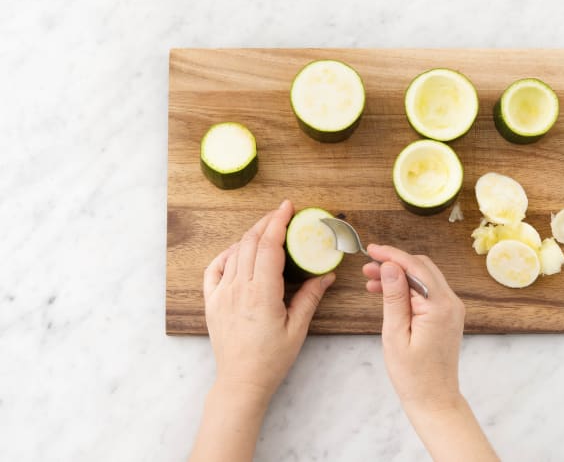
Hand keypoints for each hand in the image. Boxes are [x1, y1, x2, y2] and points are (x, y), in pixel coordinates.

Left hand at [202, 200, 335, 403]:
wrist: (241, 382)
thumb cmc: (271, 359)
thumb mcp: (297, 328)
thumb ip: (310, 297)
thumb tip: (326, 274)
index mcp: (262, 294)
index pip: (268, 247)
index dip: (278, 222)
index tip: (287, 208)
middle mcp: (238, 289)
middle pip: (250, 243)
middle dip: (266, 223)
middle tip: (281, 213)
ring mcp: (222, 294)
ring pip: (234, 253)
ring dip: (250, 236)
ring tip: (266, 229)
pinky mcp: (212, 302)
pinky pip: (215, 269)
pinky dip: (227, 254)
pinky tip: (238, 251)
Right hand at [362, 244, 464, 411]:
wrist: (434, 400)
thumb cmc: (413, 375)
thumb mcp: (395, 334)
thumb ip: (394, 298)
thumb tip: (390, 266)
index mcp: (439, 306)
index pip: (415, 267)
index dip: (391, 255)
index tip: (370, 250)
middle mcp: (451, 303)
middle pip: (422, 267)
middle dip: (394, 262)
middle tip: (367, 266)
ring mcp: (451, 309)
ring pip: (424, 277)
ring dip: (399, 274)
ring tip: (371, 280)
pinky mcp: (447, 315)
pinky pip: (427, 291)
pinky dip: (407, 287)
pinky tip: (386, 292)